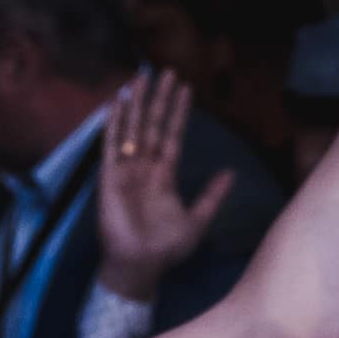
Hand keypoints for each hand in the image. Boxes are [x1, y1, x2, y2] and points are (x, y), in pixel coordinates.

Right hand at [84, 65, 201, 296]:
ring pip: (132, 129)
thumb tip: (229, 172)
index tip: (185, 88)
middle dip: (159, 99)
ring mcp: (125, 170)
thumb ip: (212, 195)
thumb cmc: (165, 248)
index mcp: (164, 175)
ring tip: (140, 77)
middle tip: (165, 71)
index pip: (172, 135)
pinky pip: (110, 146)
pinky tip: (115, 104)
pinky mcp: (109, 177)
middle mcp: (144, 167)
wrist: (140, 266)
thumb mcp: (197, 220)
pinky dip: (112, 125)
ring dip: (136, 104)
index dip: (178, 112)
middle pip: (153, 125)